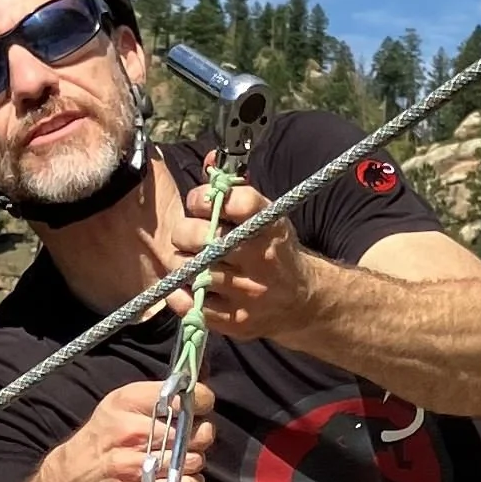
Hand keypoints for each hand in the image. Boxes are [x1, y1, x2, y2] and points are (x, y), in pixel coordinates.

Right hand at [42, 379, 218, 481]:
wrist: (70, 480)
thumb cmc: (103, 439)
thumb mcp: (121, 405)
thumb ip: (159, 395)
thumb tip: (197, 382)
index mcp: (127, 403)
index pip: (180, 397)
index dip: (200, 402)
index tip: (201, 407)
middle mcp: (130, 432)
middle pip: (191, 432)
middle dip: (198, 436)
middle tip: (187, 439)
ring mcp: (133, 466)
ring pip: (190, 461)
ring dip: (191, 462)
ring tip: (178, 461)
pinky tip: (177, 481)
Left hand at [184, 173, 320, 345]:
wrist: (301, 299)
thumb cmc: (273, 250)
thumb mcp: (264, 215)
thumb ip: (235, 190)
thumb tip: (209, 161)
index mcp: (269, 225)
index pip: (233, 201)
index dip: (204, 199)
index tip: (198, 203)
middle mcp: (262, 257)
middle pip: (205, 239)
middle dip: (185, 233)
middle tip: (187, 236)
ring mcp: (249, 291)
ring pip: (194, 271)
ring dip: (182, 263)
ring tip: (189, 261)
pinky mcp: (237, 320)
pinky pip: (192, 305)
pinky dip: (179, 294)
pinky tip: (185, 286)